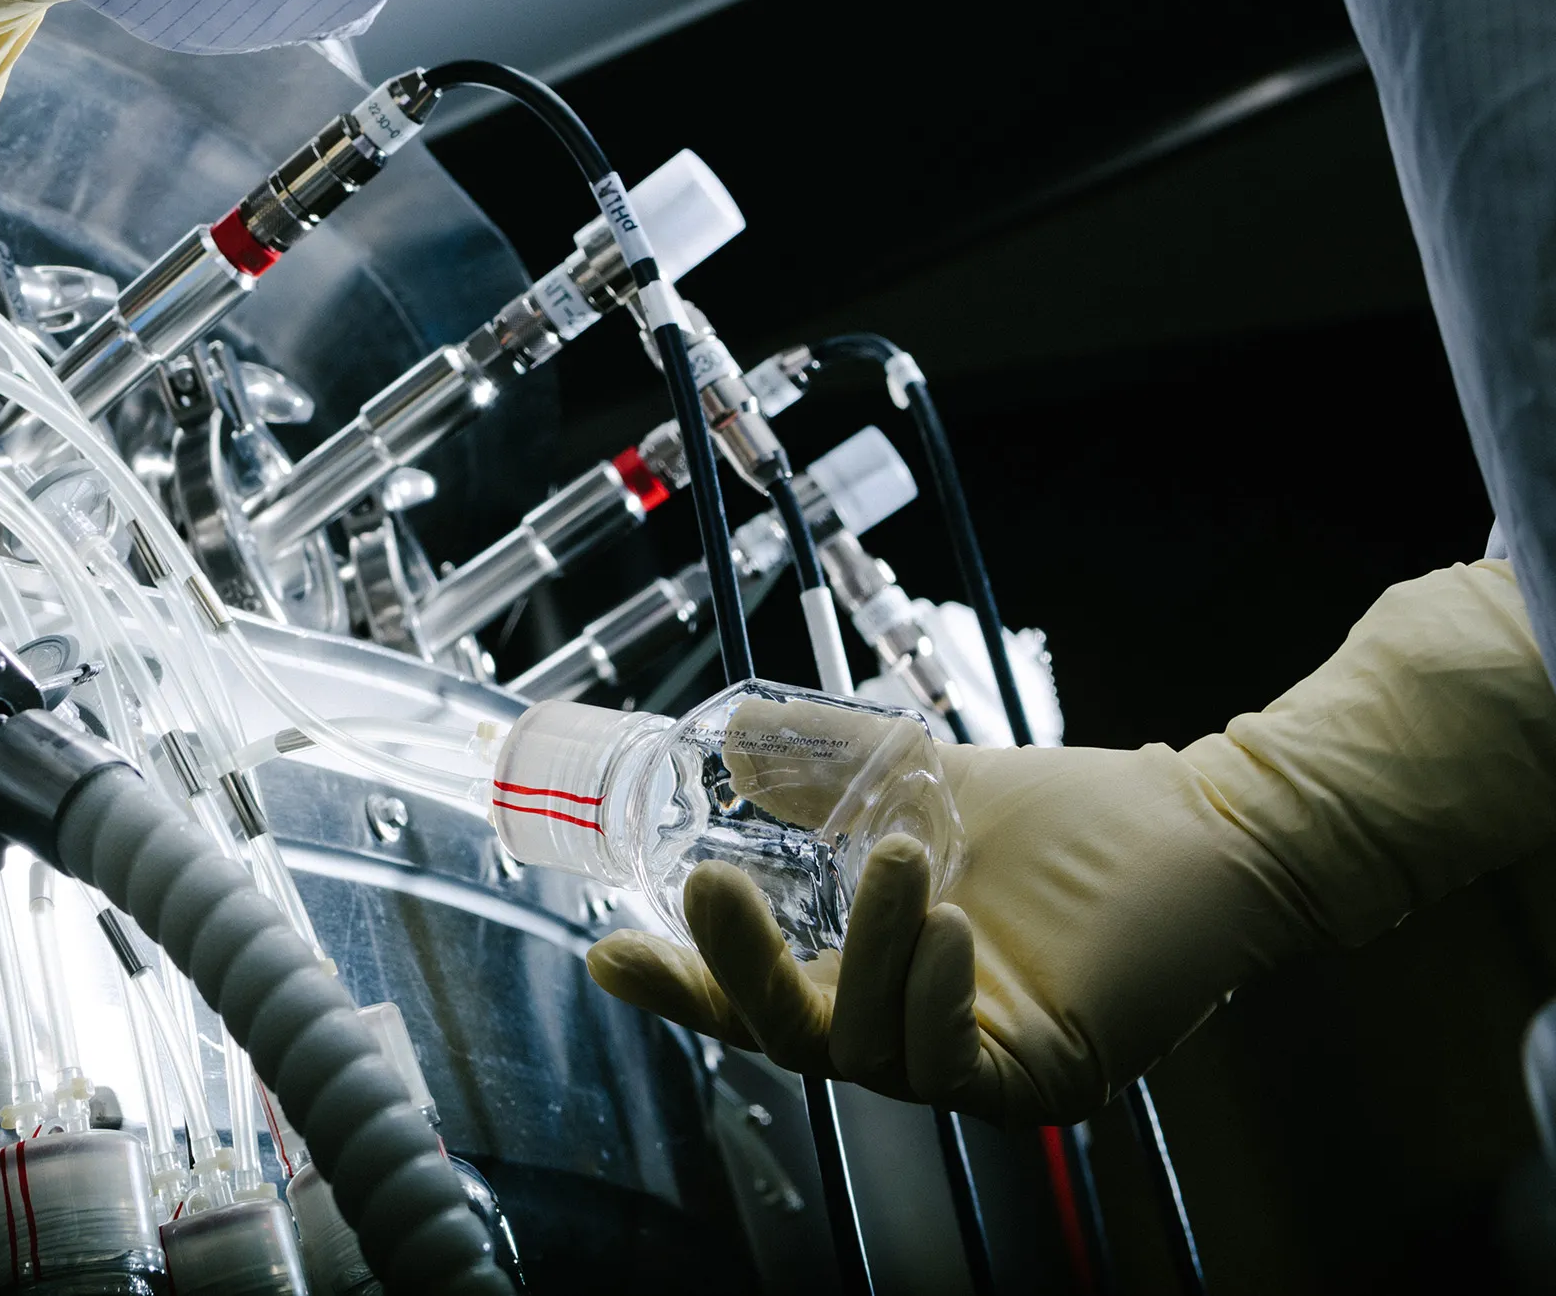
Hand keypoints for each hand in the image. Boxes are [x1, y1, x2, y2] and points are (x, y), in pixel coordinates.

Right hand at [590, 561, 1555, 1122]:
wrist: (1205, 824)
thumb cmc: (1076, 820)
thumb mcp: (924, 790)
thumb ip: (825, 778)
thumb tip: (731, 739)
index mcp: (875, 979)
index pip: (760, 1000)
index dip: (685, 981)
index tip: (611, 953)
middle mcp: (914, 1036)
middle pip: (791, 1038)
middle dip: (740, 970)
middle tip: (709, 885)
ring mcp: (975, 1066)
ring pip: (870, 1050)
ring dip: (869, 955)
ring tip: (899, 865)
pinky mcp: (1043, 1078)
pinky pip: (955, 1065)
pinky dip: (934, 995)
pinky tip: (945, 929)